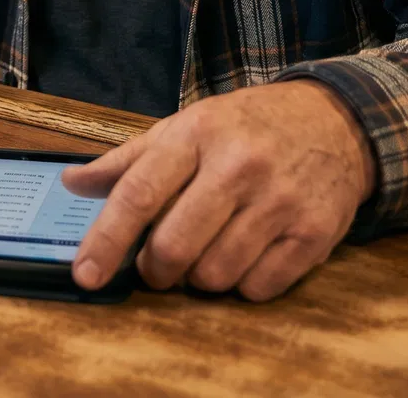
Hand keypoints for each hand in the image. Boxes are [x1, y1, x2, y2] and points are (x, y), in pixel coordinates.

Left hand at [61, 80, 373, 301]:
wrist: (335, 121)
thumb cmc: (246, 127)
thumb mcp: (186, 126)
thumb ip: (129, 160)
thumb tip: (72, 182)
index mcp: (197, 135)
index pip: (140, 193)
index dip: (107, 239)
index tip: (86, 274)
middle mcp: (238, 166)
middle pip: (175, 246)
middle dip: (155, 270)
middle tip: (156, 267)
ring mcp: (279, 201)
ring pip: (216, 275)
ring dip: (200, 278)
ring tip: (207, 252)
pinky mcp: (314, 233)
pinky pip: (260, 287)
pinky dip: (244, 284)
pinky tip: (246, 256)